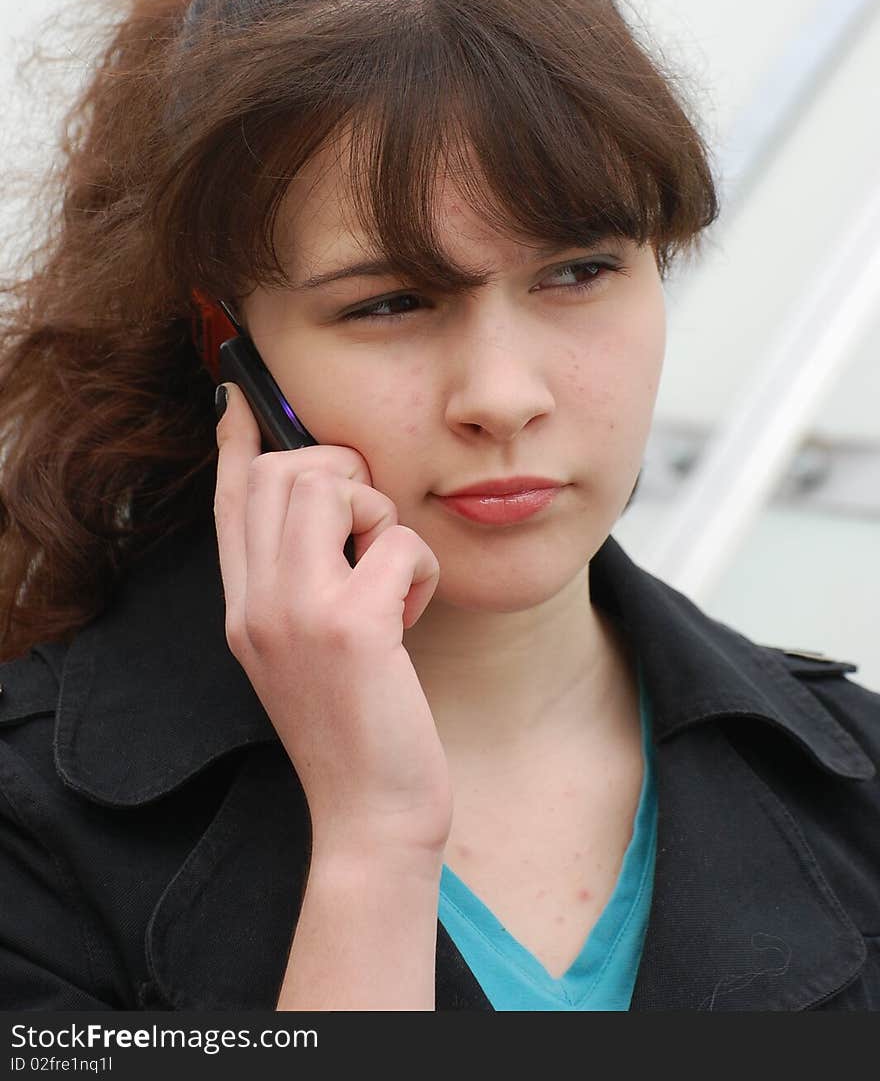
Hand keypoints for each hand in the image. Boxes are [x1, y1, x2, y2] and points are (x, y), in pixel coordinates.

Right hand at [213, 382, 451, 859]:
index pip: (229, 500)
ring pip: (328, 486)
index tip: (238, 393)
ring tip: (387, 572)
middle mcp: (256, 604)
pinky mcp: (351, 630)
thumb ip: (298, 580)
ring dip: (378, 514)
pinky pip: (396, 542)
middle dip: (337, 473)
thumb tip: (324, 506)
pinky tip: (414, 615)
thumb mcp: (305, 648)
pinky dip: (420, 566)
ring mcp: (296, 614)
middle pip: (279, 472)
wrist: (370, 816)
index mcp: (242, 607)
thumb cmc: (354, 726)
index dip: (236, 439)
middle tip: (367, 527)